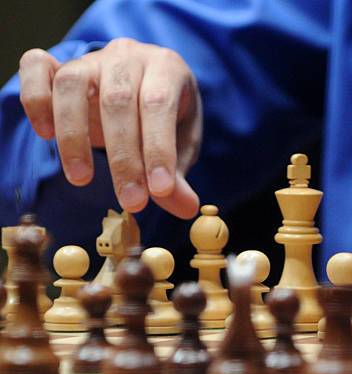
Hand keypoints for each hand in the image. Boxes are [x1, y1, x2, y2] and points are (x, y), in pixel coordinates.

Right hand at [18, 38, 201, 218]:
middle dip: (124, 158)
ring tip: (82, 179)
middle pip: (117, 100)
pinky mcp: (61, 65)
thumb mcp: (181, 144)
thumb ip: (179, 174)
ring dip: (74, 136)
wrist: (145, 85)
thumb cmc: (166, 118)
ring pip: (73, 84)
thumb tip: (185, 208)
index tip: (159, 191)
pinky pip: (37, 68)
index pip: (159, 104)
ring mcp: (92, 58)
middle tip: (131, 202)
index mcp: (167, 67)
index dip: (158, 149)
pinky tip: (44, 134)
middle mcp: (129, 56)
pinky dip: (35, 99)